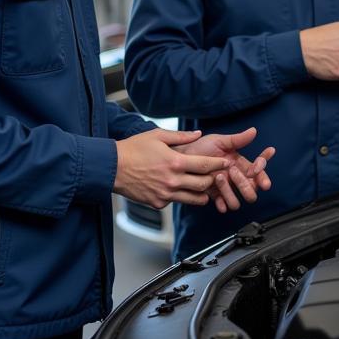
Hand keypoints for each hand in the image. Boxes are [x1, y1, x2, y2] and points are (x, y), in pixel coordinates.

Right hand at [113, 128, 231, 207]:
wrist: (112, 167)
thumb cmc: (133, 149)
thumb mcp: (158, 136)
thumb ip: (181, 136)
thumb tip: (198, 134)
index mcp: (175, 162)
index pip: (206, 165)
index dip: (219, 164)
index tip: (226, 163)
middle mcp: (173, 180)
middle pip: (204, 184)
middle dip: (212, 179)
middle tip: (215, 175)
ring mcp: (165, 194)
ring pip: (194, 198)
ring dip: (201, 192)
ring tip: (203, 186)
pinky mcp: (158, 203)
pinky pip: (176, 201)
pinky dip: (181, 196)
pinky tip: (179, 189)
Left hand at [177, 127, 275, 212]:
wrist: (181, 159)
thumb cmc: (199, 148)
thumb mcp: (219, 141)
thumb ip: (238, 139)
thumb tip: (254, 131)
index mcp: (240, 164)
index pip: (259, 169)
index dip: (262, 167)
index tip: (260, 161)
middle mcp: (236, 178)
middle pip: (252, 190)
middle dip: (245, 183)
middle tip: (233, 171)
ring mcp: (226, 189)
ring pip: (238, 201)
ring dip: (230, 191)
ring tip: (218, 177)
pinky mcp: (215, 196)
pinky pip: (225, 206)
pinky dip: (223, 203)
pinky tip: (217, 196)